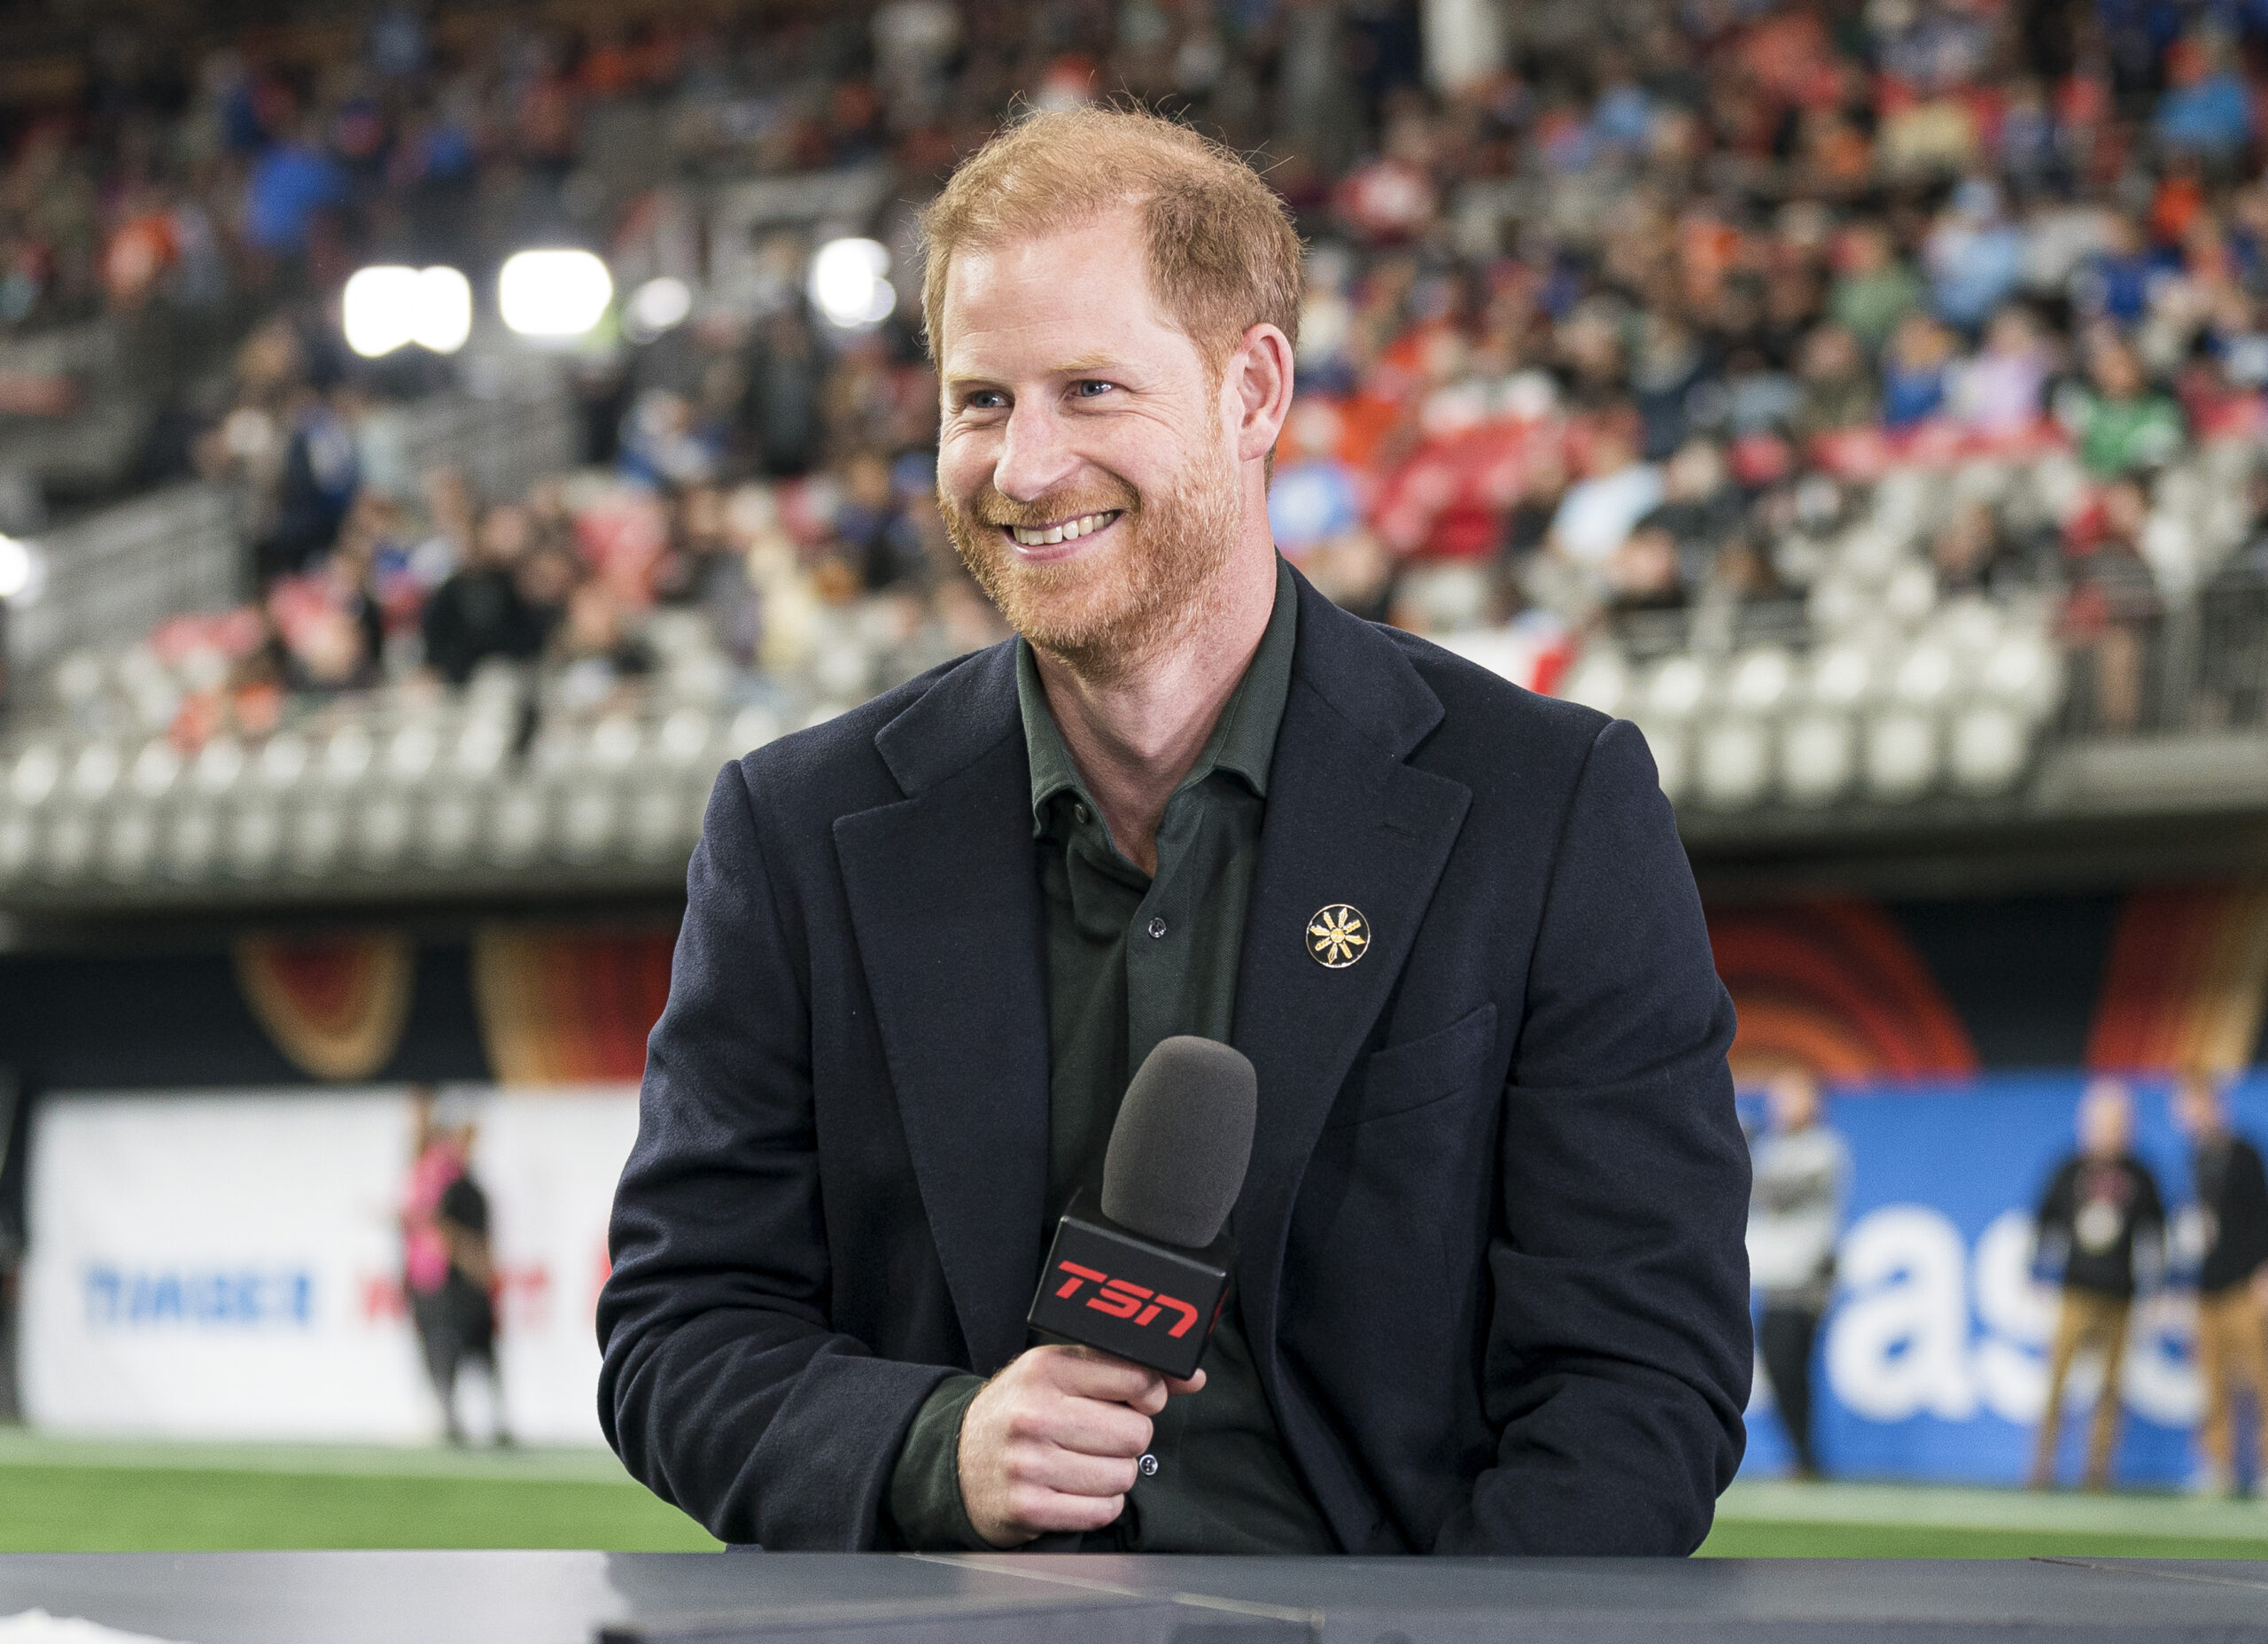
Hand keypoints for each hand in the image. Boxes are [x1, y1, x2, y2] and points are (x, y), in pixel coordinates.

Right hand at [956, 1344, 1204, 1547]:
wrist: (957, 1460)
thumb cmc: (1021, 1411)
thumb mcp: (1061, 1372)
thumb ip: (1126, 1369)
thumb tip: (1193, 1376)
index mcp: (1046, 1368)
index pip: (1137, 1379)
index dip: (1149, 1395)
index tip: (1138, 1401)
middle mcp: (1035, 1413)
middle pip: (1136, 1434)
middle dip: (1128, 1439)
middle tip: (1100, 1436)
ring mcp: (1029, 1463)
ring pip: (1124, 1475)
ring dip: (1114, 1474)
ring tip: (1083, 1462)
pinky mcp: (1029, 1508)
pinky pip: (1102, 1510)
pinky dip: (1098, 1504)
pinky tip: (1073, 1488)